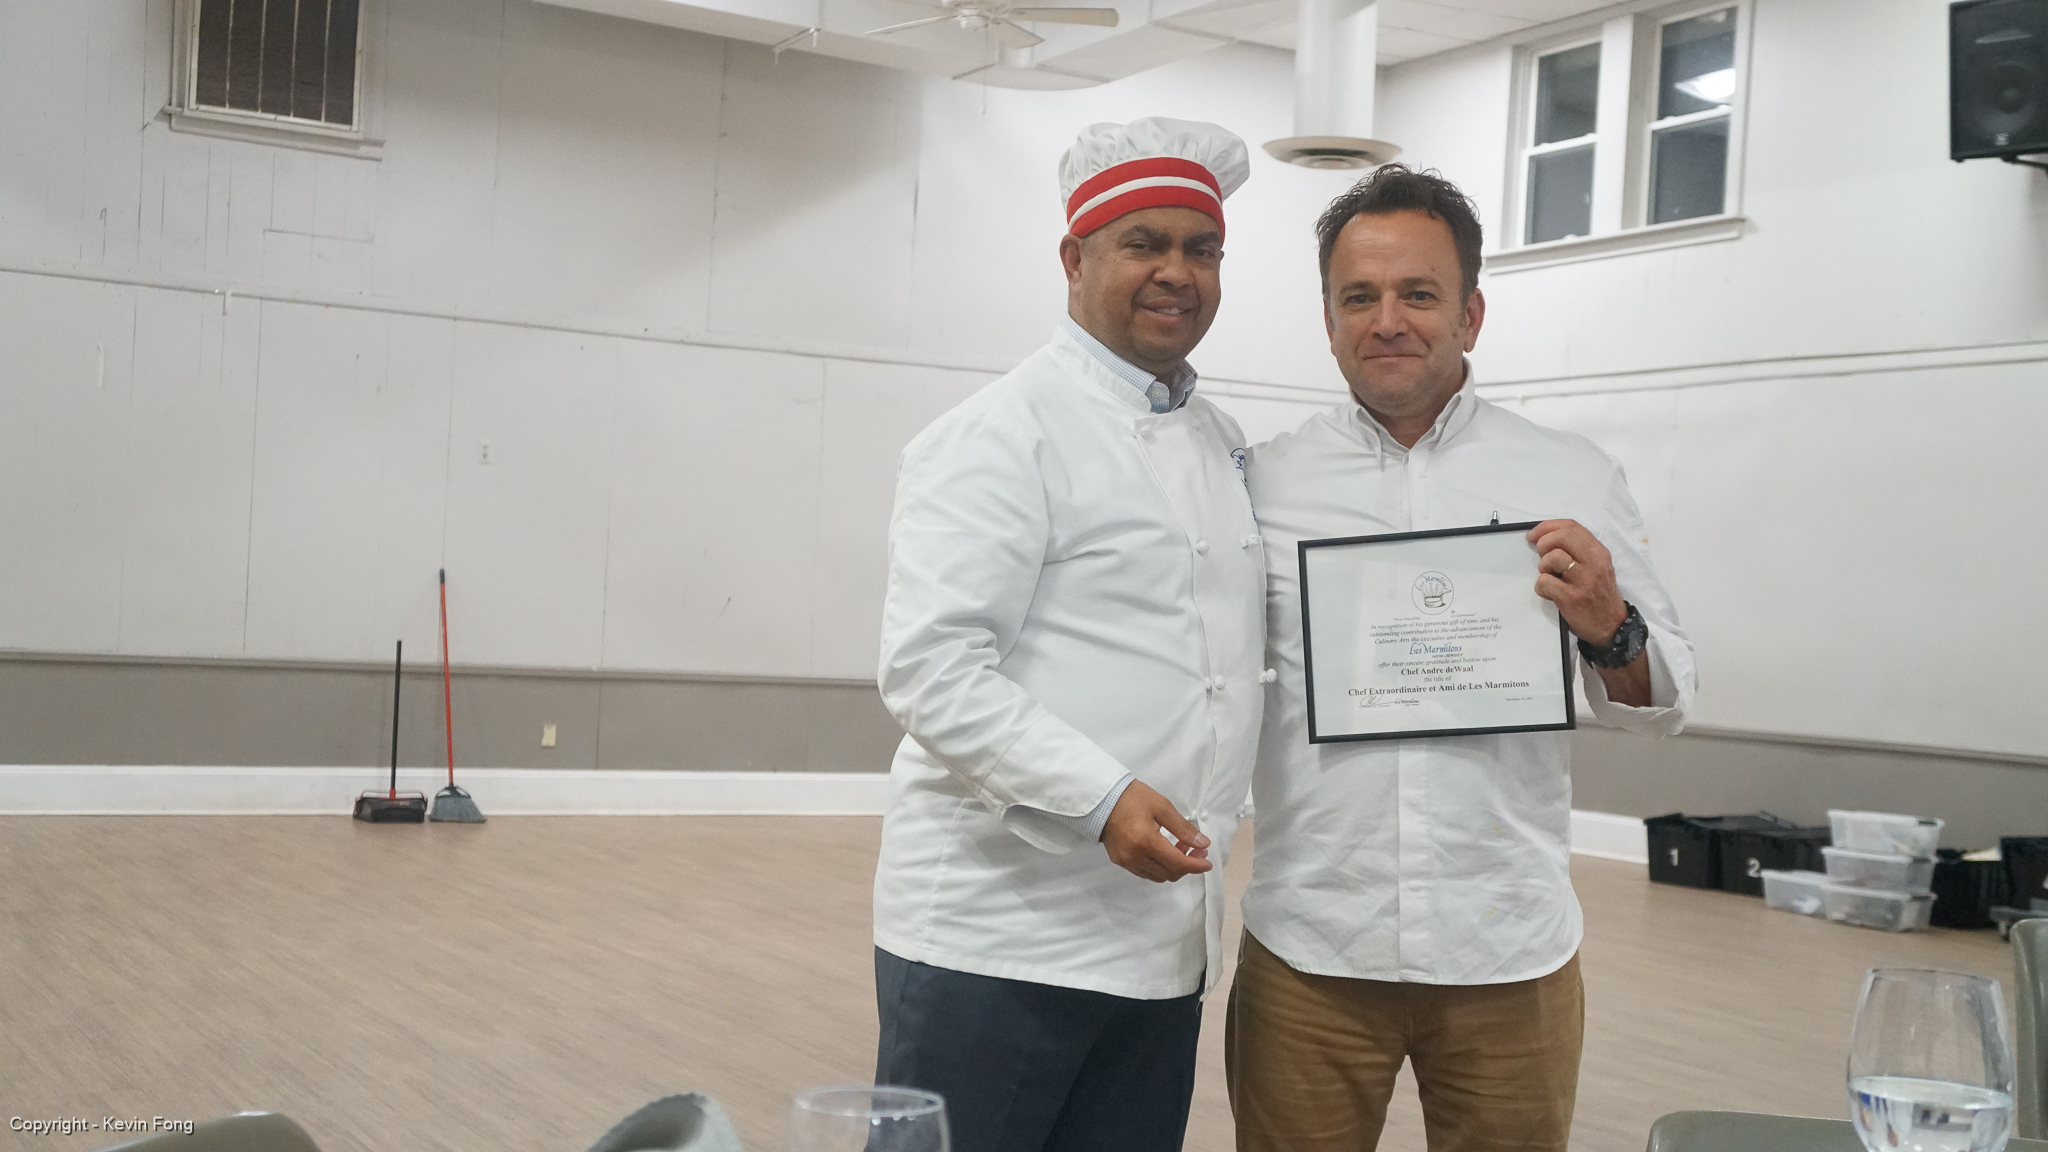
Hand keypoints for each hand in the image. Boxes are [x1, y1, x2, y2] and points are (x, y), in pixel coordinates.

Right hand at [1100, 780, 1212, 883]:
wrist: (1102, 798)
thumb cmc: (1132, 797)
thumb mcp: (1162, 807)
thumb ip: (1184, 828)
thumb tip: (1203, 843)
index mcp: (1146, 842)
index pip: (1178, 864)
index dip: (1196, 866)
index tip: (1208, 861)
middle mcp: (1135, 857)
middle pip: (1170, 874)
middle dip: (1188, 866)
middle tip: (1197, 849)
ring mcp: (1126, 862)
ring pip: (1158, 877)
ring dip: (1173, 867)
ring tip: (1180, 848)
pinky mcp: (1120, 861)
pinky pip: (1146, 873)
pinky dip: (1159, 867)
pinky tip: (1164, 851)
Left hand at [1526, 519, 1627, 644]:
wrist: (1610, 625)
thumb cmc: (1598, 594)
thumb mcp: (1597, 566)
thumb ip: (1578, 551)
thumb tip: (1547, 538)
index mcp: (1598, 552)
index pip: (1571, 526)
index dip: (1547, 527)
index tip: (1534, 535)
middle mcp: (1594, 563)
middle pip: (1562, 536)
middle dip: (1544, 543)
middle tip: (1542, 557)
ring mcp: (1583, 580)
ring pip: (1553, 557)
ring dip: (1543, 566)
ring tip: (1550, 577)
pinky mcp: (1571, 598)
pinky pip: (1544, 581)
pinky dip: (1541, 587)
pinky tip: (1549, 593)